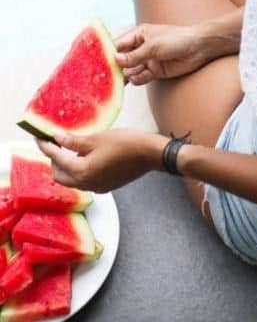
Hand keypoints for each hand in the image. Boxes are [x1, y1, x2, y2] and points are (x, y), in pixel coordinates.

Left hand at [36, 130, 167, 192]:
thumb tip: (56, 137)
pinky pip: (84, 180)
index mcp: (81, 171)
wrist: (149, 154)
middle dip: (54, 160)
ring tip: (70, 148)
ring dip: (66, 166)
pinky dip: (79, 170)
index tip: (39, 137)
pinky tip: (86, 156)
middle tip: (55, 143)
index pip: (56, 158)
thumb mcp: (96, 139)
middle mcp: (86, 183)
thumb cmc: (125, 143)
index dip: (46, 146)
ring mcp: (96, 187)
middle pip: (59, 175)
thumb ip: (73, 141)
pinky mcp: (106, 186)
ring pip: (72, 179)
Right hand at [114, 23, 213, 83]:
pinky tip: (135, 80)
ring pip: (131, 70)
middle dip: (116, 68)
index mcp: (139, 35)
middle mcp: (141, 47)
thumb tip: (116, 61)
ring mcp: (148, 60)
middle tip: (105, 77)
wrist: (199, 48)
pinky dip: (137, 79)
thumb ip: (134, 56)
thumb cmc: (177, 39)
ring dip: (126, 75)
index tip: (97, 63)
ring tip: (119, 81)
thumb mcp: (153, 46)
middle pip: (123, 59)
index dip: (108, 53)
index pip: (119, 44)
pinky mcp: (155, 71)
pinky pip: (142, 77)